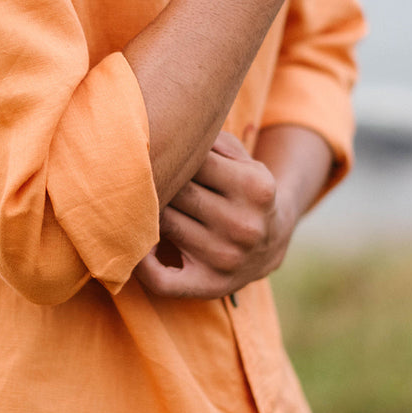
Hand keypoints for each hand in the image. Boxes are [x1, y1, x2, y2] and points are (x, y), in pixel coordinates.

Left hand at [134, 132, 292, 299]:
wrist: (272, 241)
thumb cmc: (244, 191)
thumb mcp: (244, 160)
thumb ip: (212, 140)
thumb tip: (166, 125)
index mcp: (256, 188)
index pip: (196, 161)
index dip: (176, 154)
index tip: (164, 153)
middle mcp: (244, 226)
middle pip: (178, 192)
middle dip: (162, 181)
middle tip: (145, 176)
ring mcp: (226, 260)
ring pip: (164, 224)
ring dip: (150, 211)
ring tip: (143, 201)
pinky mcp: (209, 286)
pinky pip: (161, 280)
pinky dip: (141, 264)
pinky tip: (138, 245)